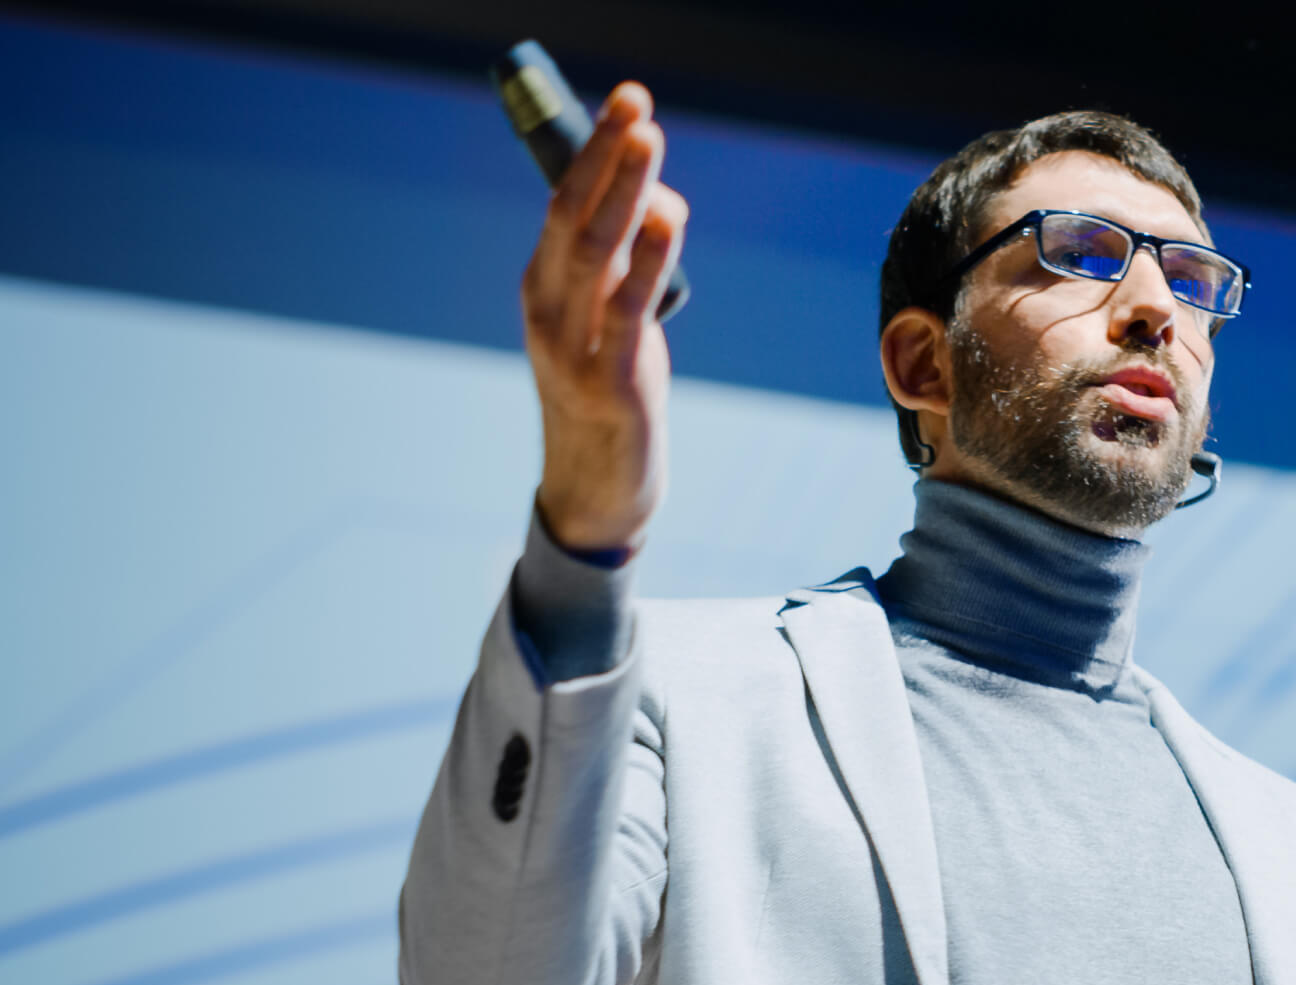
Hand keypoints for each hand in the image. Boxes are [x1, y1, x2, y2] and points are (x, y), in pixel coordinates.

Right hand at [522, 82, 688, 555]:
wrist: (595, 488)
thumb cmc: (609, 391)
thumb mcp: (614, 319)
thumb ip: (632, 262)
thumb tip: (663, 200)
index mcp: (542, 285)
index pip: (564, 202)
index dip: (595, 149)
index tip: (626, 102)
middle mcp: (547, 308)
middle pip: (571, 214)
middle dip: (605, 154)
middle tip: (634, 101)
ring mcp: (572, 346)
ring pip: (594, 252)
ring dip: (624, 191)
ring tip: (649, 139)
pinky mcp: (610, 383)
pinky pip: (627, 311)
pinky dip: (648, 261)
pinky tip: (668, 221)